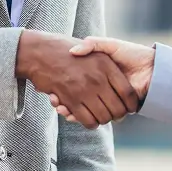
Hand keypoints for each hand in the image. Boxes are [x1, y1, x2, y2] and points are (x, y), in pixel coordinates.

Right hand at [15, 30, 139, 128]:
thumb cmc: (68, 49)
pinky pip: (86, 119)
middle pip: (117, 108)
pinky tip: (91, 120)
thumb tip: (123, 78)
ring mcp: (84, 90)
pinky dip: (90, 123)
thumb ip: (111, 64)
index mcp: (106, 65)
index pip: (127, 92)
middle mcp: (97, 78)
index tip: (131, 108)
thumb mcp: (92, 47)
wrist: (40, 51)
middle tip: (116, 116)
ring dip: (104, 120)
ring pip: (102, 116)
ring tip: (103, 117)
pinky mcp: (70, 100)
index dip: (131, 104)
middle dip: (118, 116)